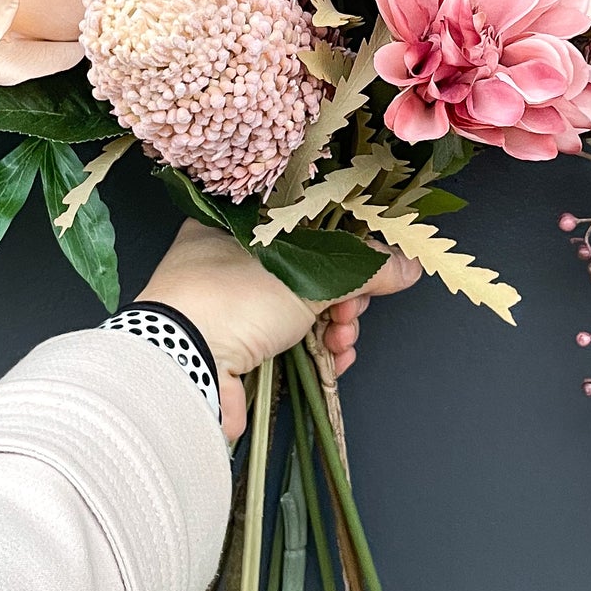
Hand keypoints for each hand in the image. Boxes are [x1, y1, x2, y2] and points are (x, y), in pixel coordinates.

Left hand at [136, 220, 421, 437]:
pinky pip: (285, 345)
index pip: (301, 227)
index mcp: (233, 225)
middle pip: (305, 273)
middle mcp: (224, 264)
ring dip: (332, 328)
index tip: (364, 266)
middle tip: (350, 311)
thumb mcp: (311, 273)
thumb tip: (408, 265)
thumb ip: (365, 268)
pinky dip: (313, 353)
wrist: (182, 365)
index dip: (339, 248)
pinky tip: (332, 361)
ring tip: (340, 340)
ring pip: (298, 312)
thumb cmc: (232, 298)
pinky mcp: (230, 351)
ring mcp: (224, 310)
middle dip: (341, 297)